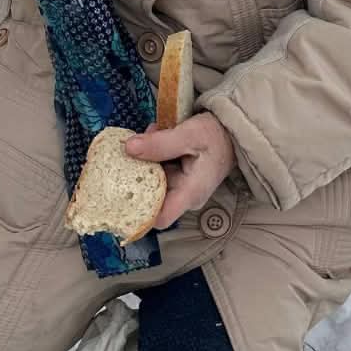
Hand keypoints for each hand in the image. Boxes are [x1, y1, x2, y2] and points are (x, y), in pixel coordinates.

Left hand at [124, 113, 235, 230]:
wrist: (231, 132)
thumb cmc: (216, 136)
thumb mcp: (191, 134)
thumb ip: (161, 143)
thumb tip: (129, 148)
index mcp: (189, 193)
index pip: (159, 218)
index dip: (137, 212)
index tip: (119, 192)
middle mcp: (182, 196)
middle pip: (148, 198)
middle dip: (136, 174)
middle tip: (134, 146)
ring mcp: (177, 188)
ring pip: (149, 182)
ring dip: (143, 159)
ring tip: (150, 135)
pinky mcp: (174, 178)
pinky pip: (155, 172)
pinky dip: (150, 155)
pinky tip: (155, 136)